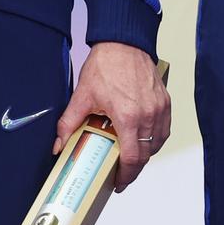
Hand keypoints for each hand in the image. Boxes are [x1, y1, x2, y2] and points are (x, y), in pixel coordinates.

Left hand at [53, 40, 171, 191]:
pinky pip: (164, 128)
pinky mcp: (164, 100)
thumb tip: (59, 145)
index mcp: (128, 117)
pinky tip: (144, 139)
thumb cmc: (107, 65)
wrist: (124, 42)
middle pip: (147, 154)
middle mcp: (148, 115)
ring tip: (131, 156)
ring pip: (158, 143)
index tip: (119, 183)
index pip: (133, 158)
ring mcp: (159, 108)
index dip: (127, 176)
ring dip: (146, 153)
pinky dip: (156, 138)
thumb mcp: (82, 96)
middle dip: (135, 168)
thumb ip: (69, 124)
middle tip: (122, 173)